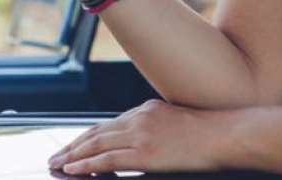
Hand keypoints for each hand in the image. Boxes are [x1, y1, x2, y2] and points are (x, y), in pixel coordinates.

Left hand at [48, 100, 236, 175]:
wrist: (226, 135)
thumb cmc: (210, 134)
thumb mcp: (177, 124)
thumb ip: (156, 129)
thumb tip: (144, 144)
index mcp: (147, 110)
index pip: (108, 124)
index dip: (86, 136)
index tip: (72, 145)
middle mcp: (139, 118)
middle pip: (96, 133)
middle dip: (73, 146)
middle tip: (55, 156)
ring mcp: (141, 135)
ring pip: (96, 145)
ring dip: (73, 155)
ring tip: (58, 164)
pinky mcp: (145, 153)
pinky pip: (107, 160)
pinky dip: (86, 165)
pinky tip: (73, 170)